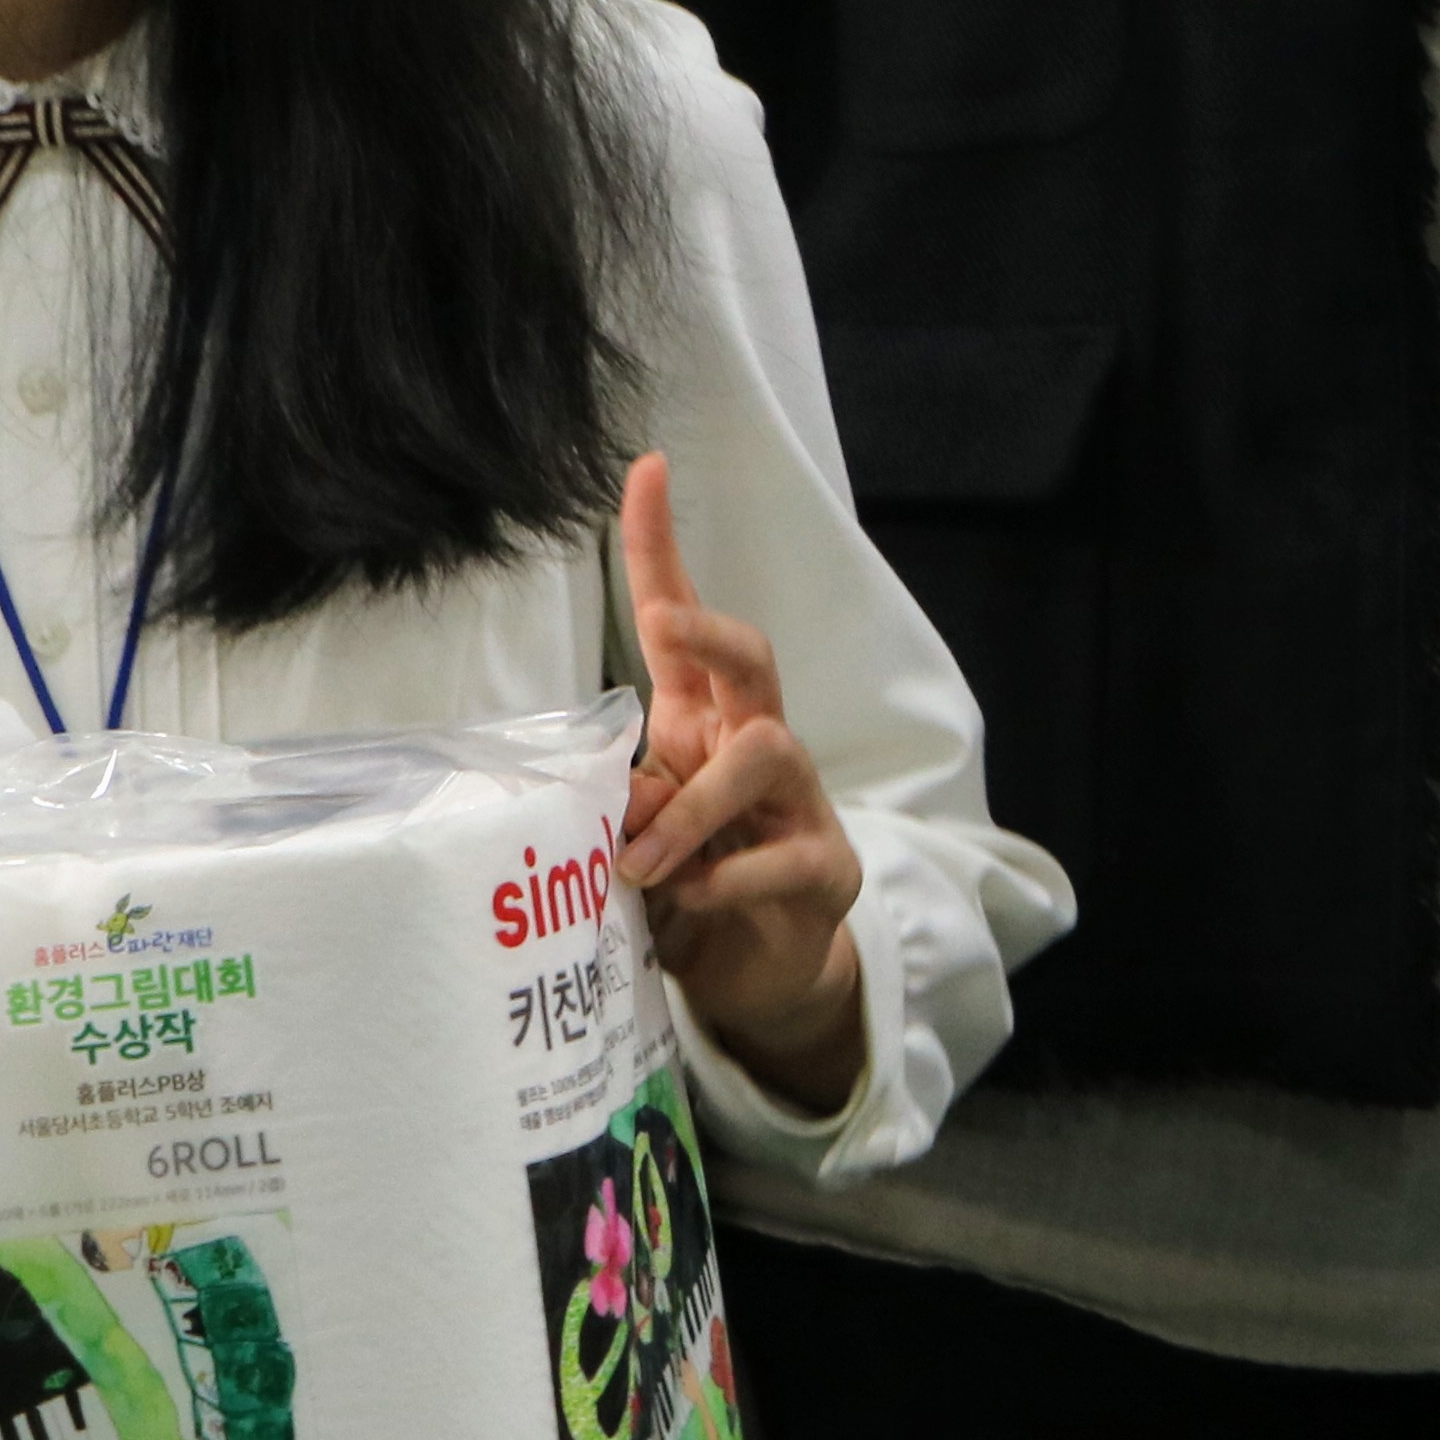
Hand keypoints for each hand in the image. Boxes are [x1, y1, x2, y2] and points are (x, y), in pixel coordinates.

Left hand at [617, 453, 871, 1113]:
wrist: (757, 973)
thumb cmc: (688, 886)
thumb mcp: (635, 837)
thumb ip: (620, 807)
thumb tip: (614, 802)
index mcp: (701, 722)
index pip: (682, 621)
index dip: (662, 545)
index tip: (646, 467)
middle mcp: (755, 744)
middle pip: (752, 659)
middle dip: (711, 631)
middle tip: (665, 625)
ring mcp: (799, 804)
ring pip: (766, 755)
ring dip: (695, 807)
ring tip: (643, 865)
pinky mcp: (824, 867)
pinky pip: (781, 856)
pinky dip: (727, 878)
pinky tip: (693, 901)